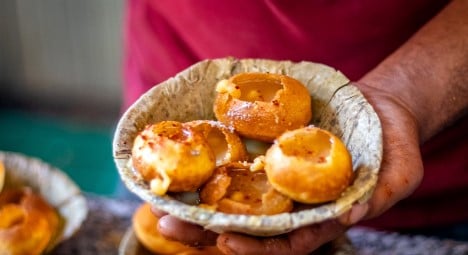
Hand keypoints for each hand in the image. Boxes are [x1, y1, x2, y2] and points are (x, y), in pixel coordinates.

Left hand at [154, 81, 423, 254]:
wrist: (377, 109)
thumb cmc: (392, 142)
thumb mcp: (401, 169)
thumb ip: (381, 194)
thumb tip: (349, 216)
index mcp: (321, 218)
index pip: (286, 243)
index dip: (256, 248)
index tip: (225, 240)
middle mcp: (293, 206)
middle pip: (247, 229)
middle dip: (207, 233)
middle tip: (169, 226)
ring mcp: (278, 183)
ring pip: (234, 203)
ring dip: (197, 208)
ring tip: (161, 205)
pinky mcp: (268, 158)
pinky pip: (236, 171)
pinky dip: (209, 175)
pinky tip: (182, 173)